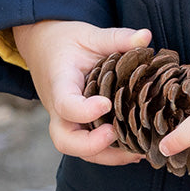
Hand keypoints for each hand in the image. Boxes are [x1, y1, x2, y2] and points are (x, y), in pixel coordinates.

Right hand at [12, 20, 151, 163]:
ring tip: (138, 151)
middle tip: (116, 135)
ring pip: (78, 150)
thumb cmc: (66, 41)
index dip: (84, 111)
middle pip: (65, 140)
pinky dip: (110, 151)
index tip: (106, 105)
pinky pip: (88, 146)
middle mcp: (58, 108)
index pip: (65, 105)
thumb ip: (117, 37)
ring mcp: (66, 120)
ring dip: (106, 155)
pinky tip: (135, 148)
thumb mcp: (90, 34)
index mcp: (60, 83)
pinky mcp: (77, 124)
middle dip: (90, 146)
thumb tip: (146, 36)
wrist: (43, 47)